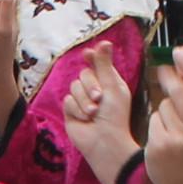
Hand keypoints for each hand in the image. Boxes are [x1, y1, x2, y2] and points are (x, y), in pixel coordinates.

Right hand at [62, 51, 138, 180]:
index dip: (92, 58)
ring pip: (73, 87)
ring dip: (84, 101)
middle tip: (99, 99)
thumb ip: (104, 65)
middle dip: (90, 86)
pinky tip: (85, 120)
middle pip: (83, 74)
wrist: (103, 141)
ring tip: (93, 114)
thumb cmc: (114, 116)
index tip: (89, 55)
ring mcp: (81, 100)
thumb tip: (104, 42)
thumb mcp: (112, 87)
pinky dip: (76, 110)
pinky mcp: (71, 111)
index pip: (96, 63)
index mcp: (108, 81)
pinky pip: (67, 101)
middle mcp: (94, 88)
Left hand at [143, 49, 182, 183]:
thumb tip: (182, 64)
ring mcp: (179, 141)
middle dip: (169, 76)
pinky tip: (164, 138)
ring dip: (165, 109)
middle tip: (163, 70)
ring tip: (174, 128)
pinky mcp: (159, 148)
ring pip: (164, 106)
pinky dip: (157, 124)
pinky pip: (154, 120)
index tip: (179, 51)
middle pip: (179, 91)